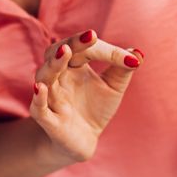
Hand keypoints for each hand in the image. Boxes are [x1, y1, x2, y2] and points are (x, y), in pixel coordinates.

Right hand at [30, 30, 141, 161]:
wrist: (85, 140)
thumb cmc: (96, 108)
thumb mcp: (113, 87)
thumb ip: (122, 69)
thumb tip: (138, 53)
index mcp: (73, 65)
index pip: (84, 49)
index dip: (104, 50)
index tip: (128, 58)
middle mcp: (59, 76)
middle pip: (56, 52)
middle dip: (72, 43)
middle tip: (90, 36)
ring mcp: (51, 97)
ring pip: (45, 76)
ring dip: (53, 64)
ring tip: (64, 52)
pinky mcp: (48, 120)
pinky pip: (38, 108)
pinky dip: (38, 98)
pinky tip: (42, 88)